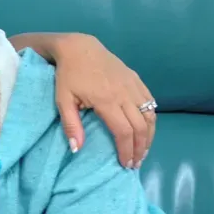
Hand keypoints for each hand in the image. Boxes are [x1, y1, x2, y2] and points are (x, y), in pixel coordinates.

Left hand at [53, 33, 156, 168]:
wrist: (79, 48)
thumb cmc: (68, 76)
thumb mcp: (62, 101)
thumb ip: (70, 125)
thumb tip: (77, 149)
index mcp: (107, 100)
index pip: (124, 132)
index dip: (127, 150)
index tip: (125, 164)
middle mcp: (125, 93)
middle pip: (140, 127)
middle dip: (140, 148)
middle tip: (136, 163)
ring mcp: (133, 85)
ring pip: (150, 115)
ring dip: (149, 136)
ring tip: (143, 151)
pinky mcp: (136, 79)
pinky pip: (151, 102)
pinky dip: (151, 119)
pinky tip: (146, 130)